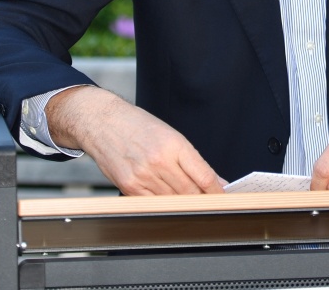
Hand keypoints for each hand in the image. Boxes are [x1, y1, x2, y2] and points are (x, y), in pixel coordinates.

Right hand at [45, 85, 226, 194]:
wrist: (102, 122)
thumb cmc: (137, 125)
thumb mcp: (170, 134)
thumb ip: (192, 159)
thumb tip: (213, 180)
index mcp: (174, 144)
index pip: (204, 176)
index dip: (218, 191)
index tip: (225, 196)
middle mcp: (159, 161)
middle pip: (191, 192)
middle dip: (205, 200)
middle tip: (214, 203)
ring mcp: (143, 176)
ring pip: (174, 201)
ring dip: (186, 205)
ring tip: (194, 204)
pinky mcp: (129, 187)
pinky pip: (154, 204)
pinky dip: (165, 205)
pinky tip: (171, 203)